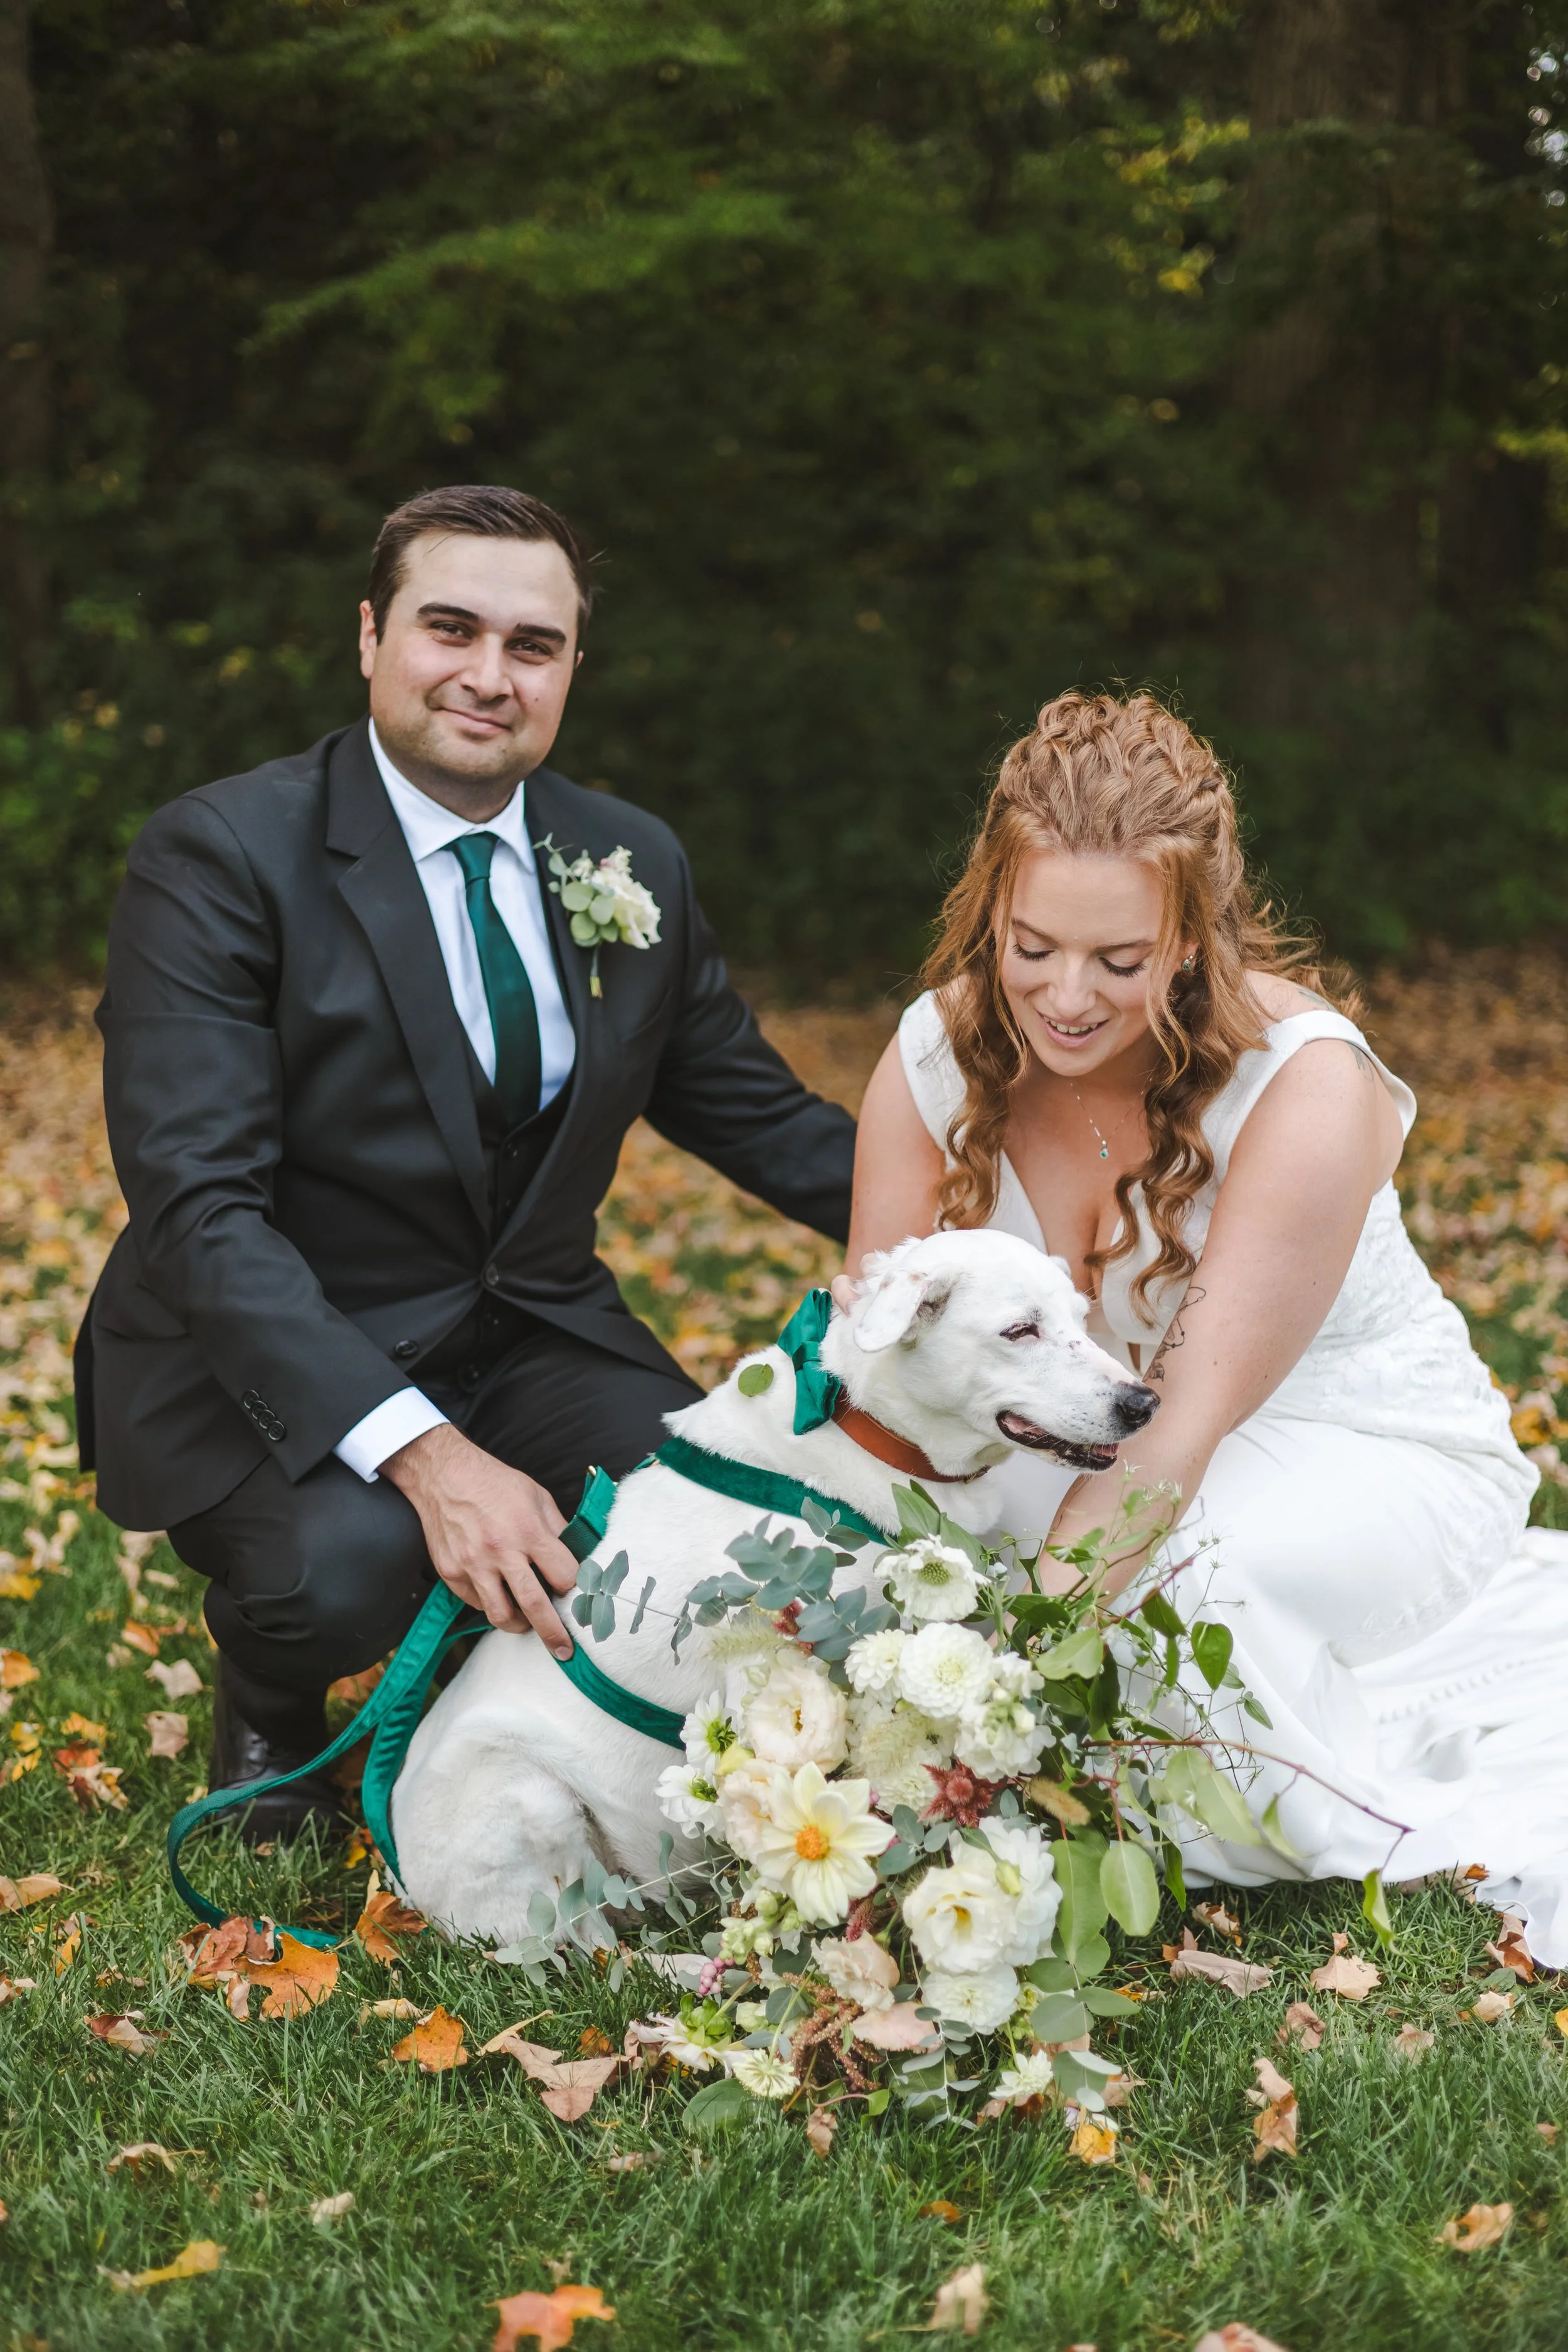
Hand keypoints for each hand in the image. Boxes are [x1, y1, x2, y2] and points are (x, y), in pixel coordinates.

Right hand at [381, 1423, 576, 1655]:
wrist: (444, 1475)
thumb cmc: (495, 1484)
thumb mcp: (537, 1497)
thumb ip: (558, 1530)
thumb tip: (580, 1559)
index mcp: (529, 1530)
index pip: (564, 1576)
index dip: (576, 1592)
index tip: (582, 1603)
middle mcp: (501, 1551)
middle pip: (535, 1606)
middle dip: (554, 1633)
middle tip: (564, 1650)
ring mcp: (473, 1565)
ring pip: (501, 1615)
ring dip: (520, 1626)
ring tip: (528, 1624)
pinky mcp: (451, 1573)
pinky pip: (477, 1603)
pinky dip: (491, 1605)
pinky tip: (499, 1595)